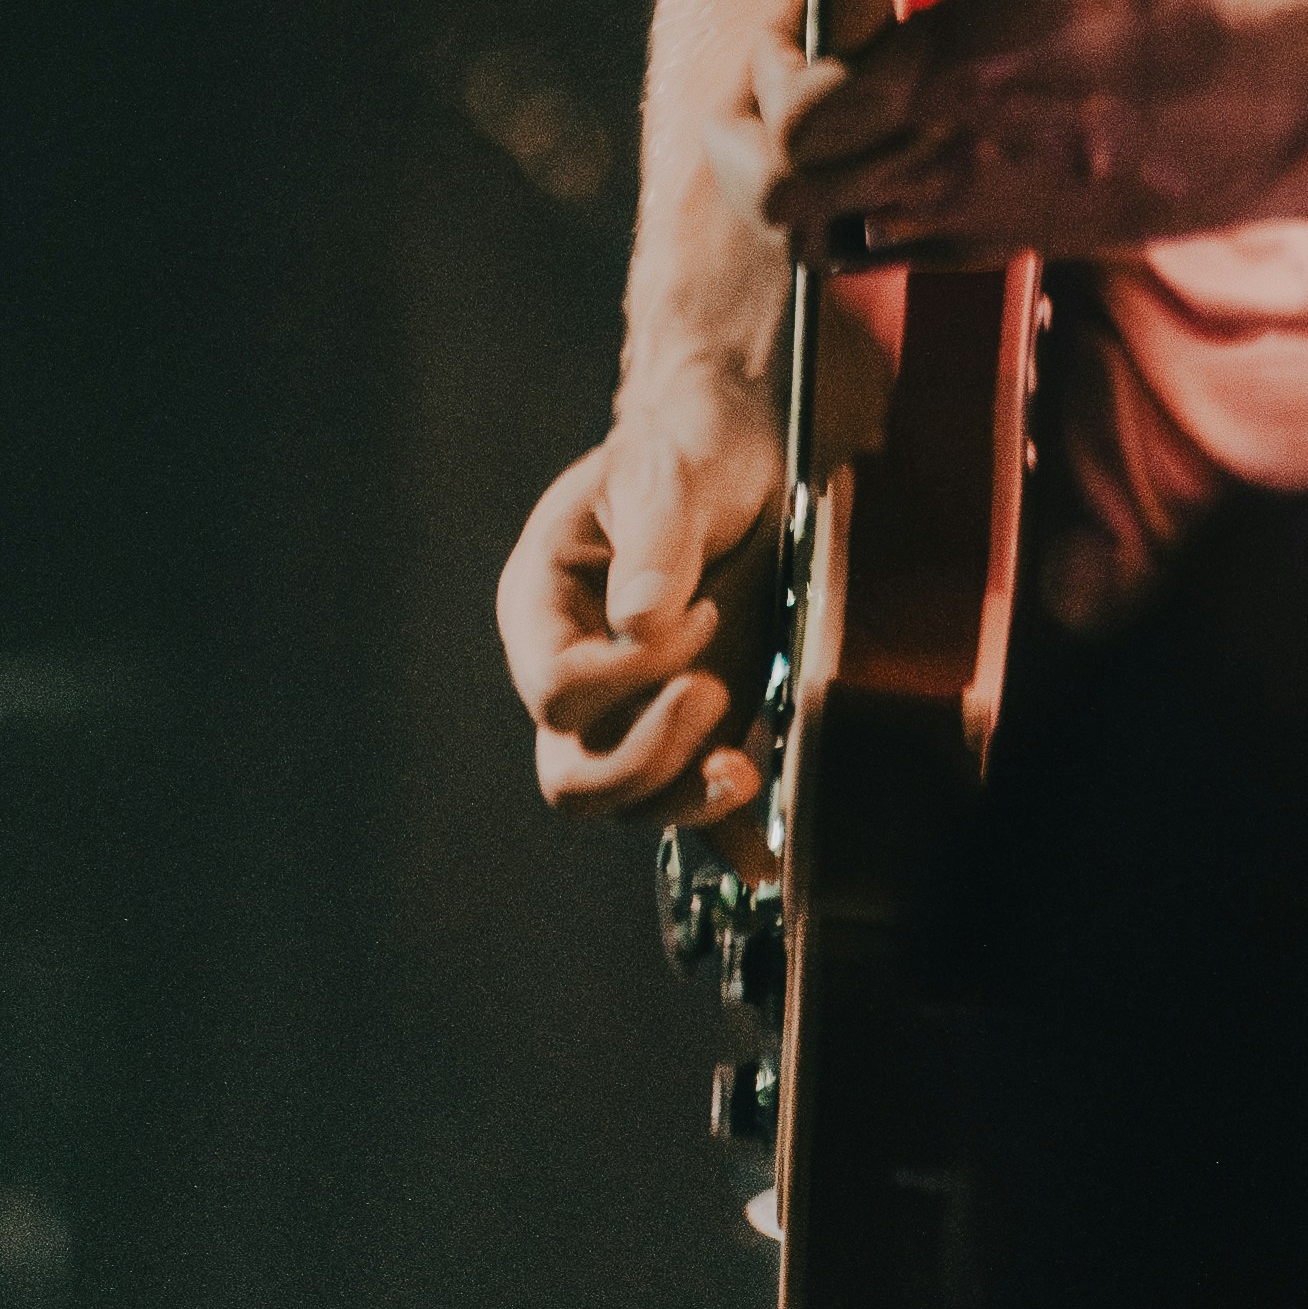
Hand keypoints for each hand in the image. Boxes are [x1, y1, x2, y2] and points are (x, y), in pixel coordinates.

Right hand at [495, 369, 784, 823]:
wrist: (743, 453)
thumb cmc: (691, 449)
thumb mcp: (672, 476)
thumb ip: (656, 544)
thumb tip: (639, 623)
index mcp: (542, 605)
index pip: (556, 688)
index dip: (628, 672)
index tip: (700, 612)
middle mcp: (572, 670)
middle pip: (572, 774)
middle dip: (645, 756)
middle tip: (716, 694)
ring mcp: (627, 710)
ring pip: (627, 804)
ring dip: (685, 798)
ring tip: (745, 770)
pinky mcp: (684, 728)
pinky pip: (686, 805)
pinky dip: (723, 837)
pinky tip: (765, 859)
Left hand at [738, 0, 1307, 265]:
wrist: (1229, 120)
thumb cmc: (1144, 28)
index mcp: (946, 80)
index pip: (796, 111)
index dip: (766, 68)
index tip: (790, 21)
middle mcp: (939, 162)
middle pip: (777, 193)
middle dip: (742, 139)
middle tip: (759, 89)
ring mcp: (957, 217)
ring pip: (810, 238)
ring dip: (784, 184)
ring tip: (798, 129)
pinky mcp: (981, 248)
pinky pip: (872, 252)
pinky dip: (840, 215)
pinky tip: (865, 162)